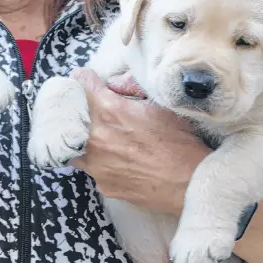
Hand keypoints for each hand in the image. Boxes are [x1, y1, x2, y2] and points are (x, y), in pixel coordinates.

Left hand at [70, 68, 210, 214]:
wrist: (191, 184)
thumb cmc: (180, 142)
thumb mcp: (159, 103)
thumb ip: (131, 89)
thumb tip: (114, 84)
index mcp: (109, 110)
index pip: (81, 82)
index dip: (86, 78)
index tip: (88, 78)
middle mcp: (95, 137)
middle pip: (71, 112)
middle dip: (81, 105)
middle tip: (92, 104)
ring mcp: (96, 164)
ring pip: (75, 143)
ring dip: (84, 135)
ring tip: (100, 133)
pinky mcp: (103, 184)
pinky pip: (92, 166)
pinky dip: (99, 159)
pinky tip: (116, 158)